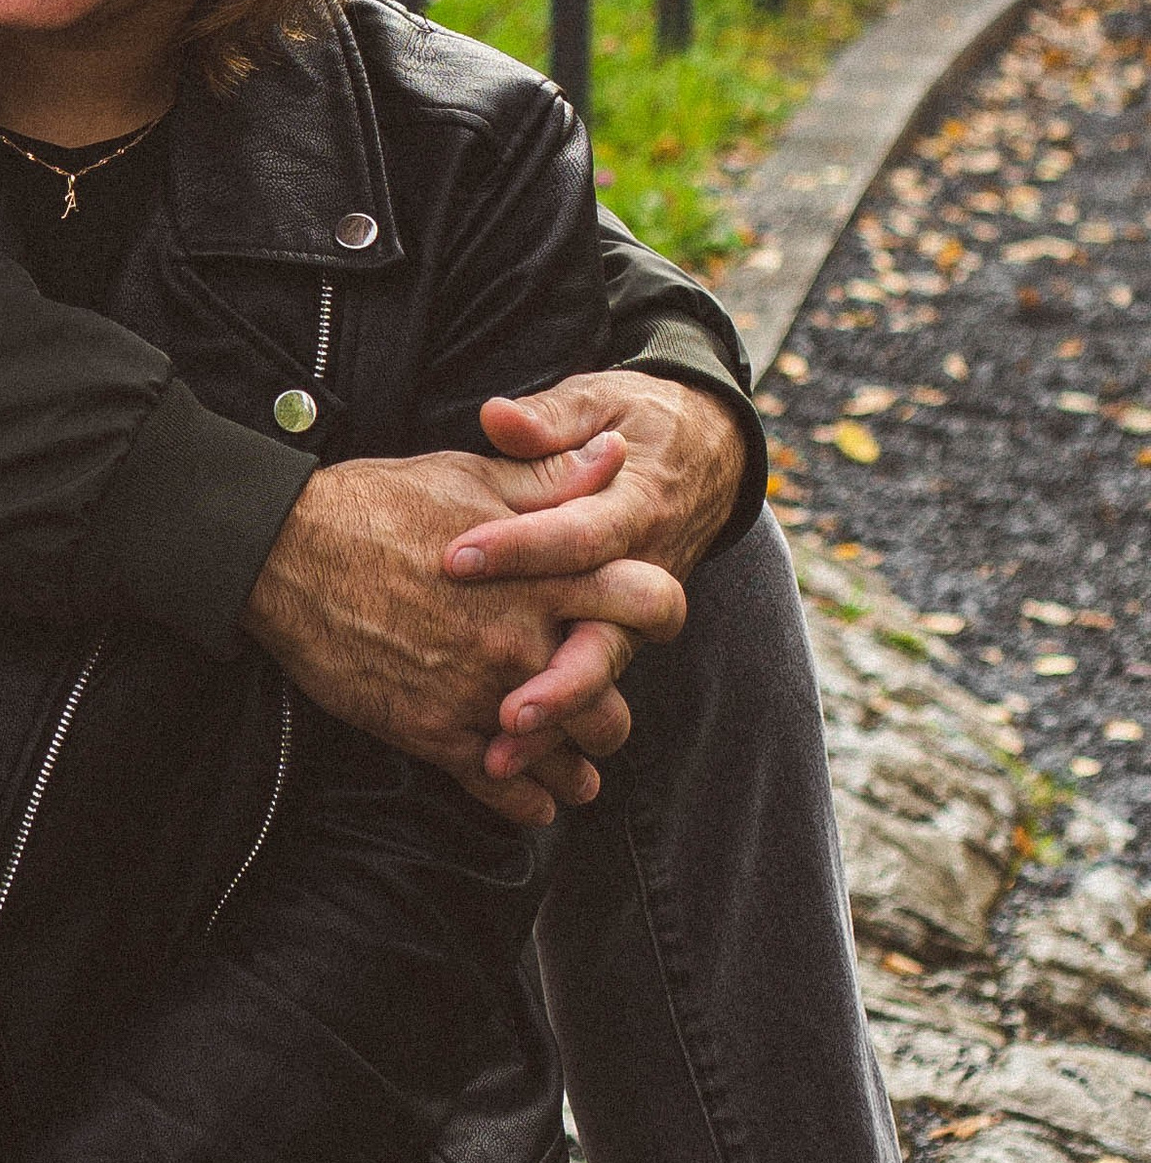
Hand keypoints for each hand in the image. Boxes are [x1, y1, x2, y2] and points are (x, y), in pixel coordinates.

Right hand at [241, 433, 686, 828]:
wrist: (286, 553)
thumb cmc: (378, 504)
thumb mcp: (470, 476)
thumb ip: (551, 477)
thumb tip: (619, 454)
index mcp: (540, 573)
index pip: (646, 601)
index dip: (661, 611)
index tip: (651, 619)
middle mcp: (521, 641)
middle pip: (615, 702)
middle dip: (613, 707)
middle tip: (600, 706)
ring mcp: (479, 693)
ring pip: (566, 756)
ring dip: (576, 763)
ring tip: (576, 766)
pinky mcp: (435, 733)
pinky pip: (503, 790)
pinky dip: (526, 802)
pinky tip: (532, 800)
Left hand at [443, 374, 748, 742]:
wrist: (707, 448)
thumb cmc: (638, 420)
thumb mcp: (599, 399)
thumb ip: (551, 419)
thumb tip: (498, 416)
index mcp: (634, 507)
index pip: (577, 536)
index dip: (519, 549)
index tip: (456, 559)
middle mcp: (644, 573)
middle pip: (608, 640)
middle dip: (559, 681)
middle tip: (505, 712)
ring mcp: (634, 614)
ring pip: (601, 679)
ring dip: (554, 721)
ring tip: (497, 757)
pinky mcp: (619, 633)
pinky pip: (595, 691)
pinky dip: (559, 731)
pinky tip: (508, 763)